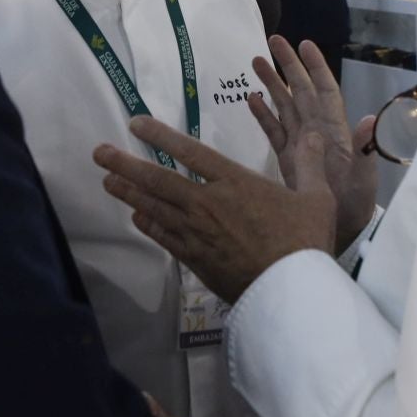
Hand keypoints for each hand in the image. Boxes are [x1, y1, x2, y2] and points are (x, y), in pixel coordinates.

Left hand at [96, 118, 335, 303]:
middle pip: (158, 178)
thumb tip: (316, 134)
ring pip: (154, 206)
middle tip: (99, 152)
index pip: (190, 152)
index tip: (136, 124)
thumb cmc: (306, 242)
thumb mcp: (317, 197)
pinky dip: (147, 223)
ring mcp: (197, 232)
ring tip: (105, 179)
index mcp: (235, 182)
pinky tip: (135, 215)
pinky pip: (163, 236)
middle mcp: (208, 203)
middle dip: (125, 163)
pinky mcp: (195, 259)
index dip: (160, 135)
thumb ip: (310, 164)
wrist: (291, 292)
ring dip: (128, 192)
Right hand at [246, 36, 376, 250]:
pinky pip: (274, 131)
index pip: (325, 91)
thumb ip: (364, 148)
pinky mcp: (288, 161)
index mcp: (335, 131)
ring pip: (285, 107)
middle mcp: (317, 132)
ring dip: (272, 84)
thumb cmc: (356, 206)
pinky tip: (250, 99)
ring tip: (255, 61)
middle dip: (288, 66)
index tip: (304, 44)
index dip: (315, 67)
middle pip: (301, 92)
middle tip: (271, 40)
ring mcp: (301, 146)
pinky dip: (263, 115)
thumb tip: (369, 117)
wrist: (342, 235)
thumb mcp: (364, 178)